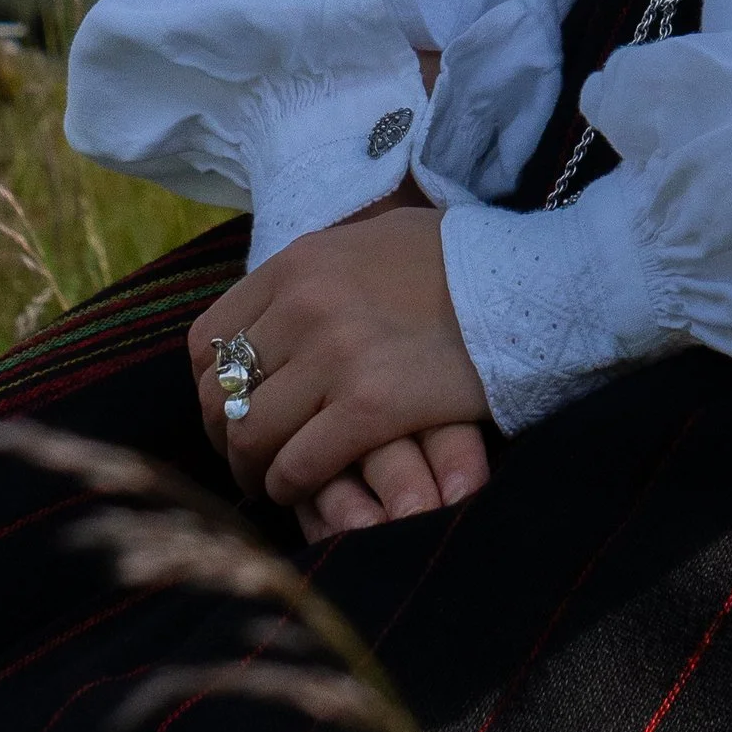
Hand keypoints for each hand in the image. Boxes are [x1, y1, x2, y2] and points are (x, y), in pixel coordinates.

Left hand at [189, 205, 489, 530]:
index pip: (208, 340)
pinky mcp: (370, 407)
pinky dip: (290, 485)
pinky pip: (299, 464)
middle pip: (222, 393)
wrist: (522, 284)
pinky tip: (303, 489)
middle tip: (247, 457)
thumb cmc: (452, 263)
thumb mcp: (366, 242)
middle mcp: (303, 306)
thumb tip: (275, 308)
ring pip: (252, 435)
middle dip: (225, 436)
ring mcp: (334, 356)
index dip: (213, 387)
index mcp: (296, 264)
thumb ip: (314, 275)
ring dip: (254, 468)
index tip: (233, 410)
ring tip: (271, 480)